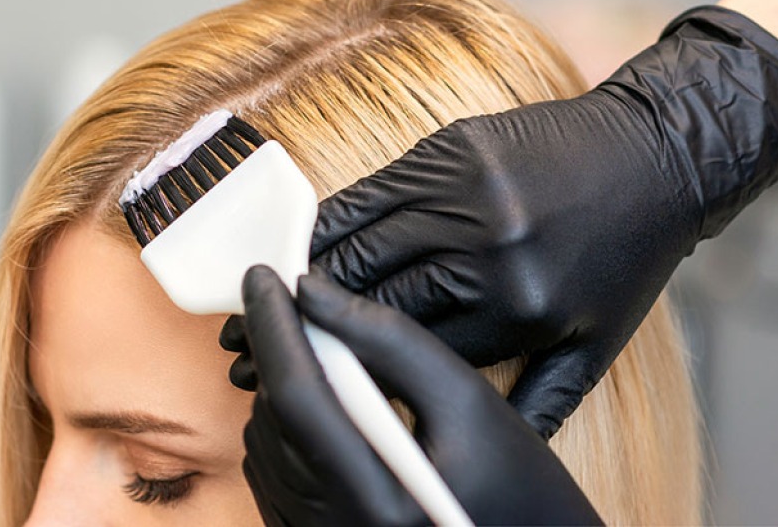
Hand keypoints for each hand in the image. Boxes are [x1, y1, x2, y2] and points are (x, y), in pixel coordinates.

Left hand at [240, 266, 600, 525]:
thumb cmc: (516, 485)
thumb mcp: (466, 399)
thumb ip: (389, 340)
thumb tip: (313, 293)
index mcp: (375, 500)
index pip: (297, 395)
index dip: (274, 326)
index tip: (263, 276)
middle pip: (271, 416)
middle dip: (276, 350)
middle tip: (292, 302)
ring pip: (261, 441)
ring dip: (280, 387)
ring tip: (321, 357)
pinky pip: (269, 471)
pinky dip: (284, 426)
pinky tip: (323, 404)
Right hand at [308, 5, 777, 437]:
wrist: (656, 154)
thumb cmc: (622, 256)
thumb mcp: (595, 344)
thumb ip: (533, 399)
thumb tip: (474, 445)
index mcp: (518, 307)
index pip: (409, 345)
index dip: (344, 368)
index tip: (300, 383)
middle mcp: (487, 249)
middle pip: (370, 296)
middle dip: (304, 329)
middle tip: (253, 350)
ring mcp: (465, 191)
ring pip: (361, 242)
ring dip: (301, 275)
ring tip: (263, 302)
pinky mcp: (449, 149)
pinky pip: (372, 190)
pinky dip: (329, 220)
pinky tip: (299, 242)